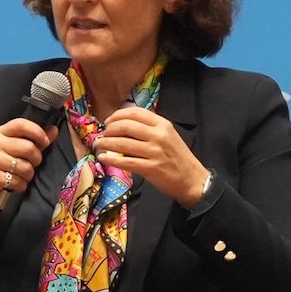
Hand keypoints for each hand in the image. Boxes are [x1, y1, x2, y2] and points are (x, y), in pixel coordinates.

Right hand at [0, 117, 56, 226]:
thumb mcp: (11, 149)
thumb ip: (33, 139)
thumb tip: (54, 129)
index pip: (21, 124)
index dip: (37, 132)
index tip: (45, 142)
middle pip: (28, 147)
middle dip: (36, 159)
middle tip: (32, 164)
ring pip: (25, 167)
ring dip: (29, 175)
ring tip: (22, 176)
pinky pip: (18, 181)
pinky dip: (21, 185)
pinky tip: (15, 184)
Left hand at [94, 106, 209, 207]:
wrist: (191, 179)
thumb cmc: (178, 157)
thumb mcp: (168, 136)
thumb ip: (150, 129)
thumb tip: (124, 126)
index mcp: (162, 124)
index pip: (135, 112)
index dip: (118, 115)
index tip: (108, 121)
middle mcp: (158, 135)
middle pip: (126, 125)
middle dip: (109, 129)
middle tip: (102, 135)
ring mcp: (154, 152)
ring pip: (123, 143)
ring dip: (106, 143)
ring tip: (98, 145)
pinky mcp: (150, 168)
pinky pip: (125, 161)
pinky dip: (111, 159)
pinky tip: (103, 158)